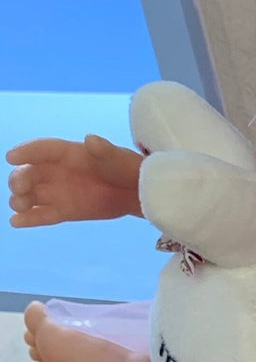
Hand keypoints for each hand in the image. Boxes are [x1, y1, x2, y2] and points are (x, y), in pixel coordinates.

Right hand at [7, 135, 143, 226]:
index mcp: (68, 154)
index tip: (11, 157)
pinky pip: (42, 215)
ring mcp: (58, 192)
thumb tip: (91, 139)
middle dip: (19, 179)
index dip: (26, 152)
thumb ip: (104, 151)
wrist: (138, 193)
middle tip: (20, 188)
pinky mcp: (63, 211)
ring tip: (20, 206)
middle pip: (29, 173)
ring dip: (20, 200)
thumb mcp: (118, 158)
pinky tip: (16, 222)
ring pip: (31, 195)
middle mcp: (57, 171)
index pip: (42, 150)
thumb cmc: (127, 168)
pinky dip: (29, 219)